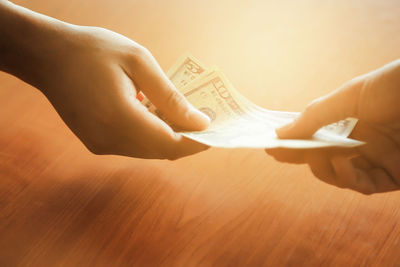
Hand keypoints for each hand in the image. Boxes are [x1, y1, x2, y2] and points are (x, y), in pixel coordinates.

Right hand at [0, 2, 209, 158]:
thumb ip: (171, 97)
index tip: (216, 130)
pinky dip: (151, 136)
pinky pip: (134, 147)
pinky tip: (157, 115)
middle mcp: (109, 139)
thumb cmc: (94, 50)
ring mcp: (100, 144)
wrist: (48, 56)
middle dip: (187, 140)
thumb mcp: (139, 62)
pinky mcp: (96, 143)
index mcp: (120, 117)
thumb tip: (200, 122)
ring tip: (183, 114)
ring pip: (149, 151)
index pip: (170, 144)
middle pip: (162, 151)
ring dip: (170, 137)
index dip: (197, 141)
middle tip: (204, 119)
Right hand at [266, 59, 399, 193]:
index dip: (292, 145)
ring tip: (332, 157)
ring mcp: (376, 158)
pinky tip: (348, 164)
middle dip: (308, 160)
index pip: (312, 138)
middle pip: (323, 161)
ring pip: (341, 178)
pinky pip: (366, 186)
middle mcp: (358, 141)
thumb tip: (279, 133)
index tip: (270, 149)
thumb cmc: (395, 86)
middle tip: (298, 153)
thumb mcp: (349, 97)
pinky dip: (352, 180)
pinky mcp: (395, 174)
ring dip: (330, 171)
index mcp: (346, 121)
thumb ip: (314, 117)